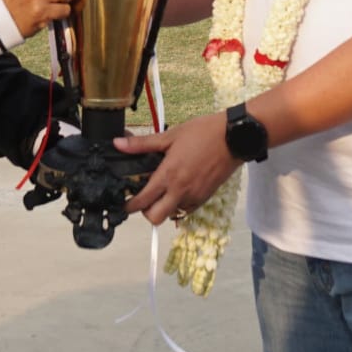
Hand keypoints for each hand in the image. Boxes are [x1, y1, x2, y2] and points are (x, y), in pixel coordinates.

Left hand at [115, 112, 240, 225]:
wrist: (234, 138)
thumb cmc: (202, 133)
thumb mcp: (170, 136)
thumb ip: (142, 144)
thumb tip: (117, 143)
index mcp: (168, 175)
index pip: (143, 201)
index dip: (129, 205)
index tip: (124, 202)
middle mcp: (180, 191)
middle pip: (155, 218)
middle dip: (146, 212)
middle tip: (144, 197)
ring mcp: (194, 197)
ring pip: (171, 214)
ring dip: (164, 206)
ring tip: (163, 189)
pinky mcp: (205, 198)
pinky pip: (186, 209)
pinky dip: (179, 204)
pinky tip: (178, 188)